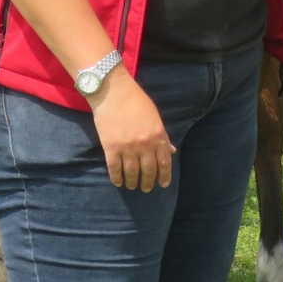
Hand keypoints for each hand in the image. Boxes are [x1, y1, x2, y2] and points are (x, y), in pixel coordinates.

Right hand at [89, 71, 174, 191]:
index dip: (164, 175)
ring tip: (133, 187)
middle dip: (148, 182)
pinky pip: (114, 168)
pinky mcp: (110, 147)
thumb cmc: (136, 101)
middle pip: (148, 170)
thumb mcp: (155, 117)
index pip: (164, 162)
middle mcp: (145, 145)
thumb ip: (163, 136)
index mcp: (158, 136)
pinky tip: (118, 182)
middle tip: (146, 189)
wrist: (113, 92)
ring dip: (133, 182)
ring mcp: (127, 147)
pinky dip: (117, 178)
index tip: (163, 184)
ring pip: (132, 172)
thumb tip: (171, 151)